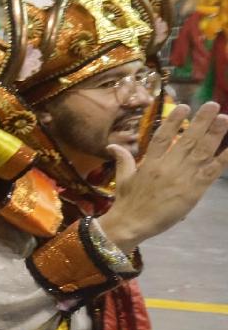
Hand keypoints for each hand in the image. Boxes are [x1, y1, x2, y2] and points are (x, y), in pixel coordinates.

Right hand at [101, 101, 225, 252]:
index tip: (184, 106)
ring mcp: (181, 177)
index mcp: (150, 162)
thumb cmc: (126, 203)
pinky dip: (223, 159)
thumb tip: (112, 145)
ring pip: (202, 152)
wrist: (131, 224)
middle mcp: (167, 166)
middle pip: (187, 139)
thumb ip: (123, 160)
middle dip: (201, 121)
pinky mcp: (193, 190)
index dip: (174, 120)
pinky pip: (211, 171)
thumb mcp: (123, 178)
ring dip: (215, 134)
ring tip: (224, 119)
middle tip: (213, 105)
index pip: (163, 136)